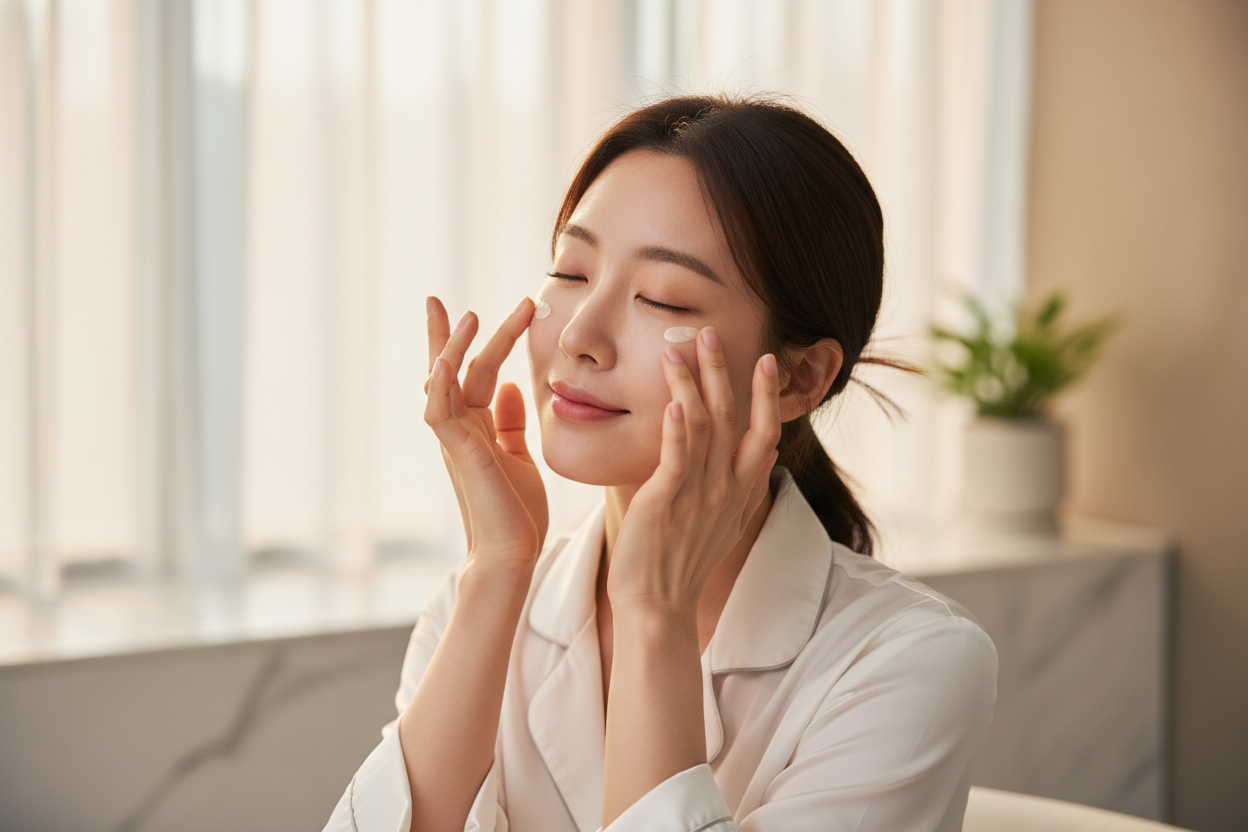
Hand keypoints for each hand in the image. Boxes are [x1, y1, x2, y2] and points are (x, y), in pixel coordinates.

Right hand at [424, 296, 547, 572]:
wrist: (513, 553)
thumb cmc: (516, 512)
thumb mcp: (519, 456)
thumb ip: (511, 422)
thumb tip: (512, 385)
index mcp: (476, 429)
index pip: (473, 375)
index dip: (474, 344)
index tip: (475, 311)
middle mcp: (461, 430)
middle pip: (452, 371)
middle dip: (446, 334)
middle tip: (435, 299)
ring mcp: (456, 440)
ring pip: (445, 384)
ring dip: (453, 349)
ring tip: (466, 316)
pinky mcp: (459, 453)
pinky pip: (440, 413)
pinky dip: (440, 386)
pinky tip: (444, 361)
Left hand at [606, 327, 780, 615]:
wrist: (658, 607)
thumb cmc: (682, 564)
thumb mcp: (727, 521)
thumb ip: (747, 485)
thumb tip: (772, 453)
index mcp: (740, 491)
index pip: (764, 433)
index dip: (767, 395)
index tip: (768, 360)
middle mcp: (726, 488)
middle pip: (734, 418)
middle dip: (723, 372)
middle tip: (711, 333)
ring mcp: (698, 494)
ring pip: (703, 425)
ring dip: (692, 383)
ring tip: (677, 348)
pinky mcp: (667, 501)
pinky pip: (678, 457)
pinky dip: (678, 427)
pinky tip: (674, 400)